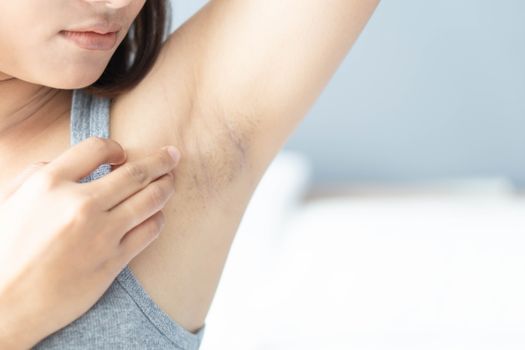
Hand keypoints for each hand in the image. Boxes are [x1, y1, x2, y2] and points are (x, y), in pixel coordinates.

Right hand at [0, 136, 180, 348]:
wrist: (4, 306)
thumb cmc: (3, 251)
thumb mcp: (8, 201)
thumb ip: (37, 175)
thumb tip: (66, 162)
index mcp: (50, 184)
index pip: (97, 148)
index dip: (115, 148)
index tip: (121, 155)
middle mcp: (80, 205)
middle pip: (135, 173)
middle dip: (161, 160)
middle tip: (173, 154)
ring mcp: (101, 233)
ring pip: (150, 199)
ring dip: (166, 185)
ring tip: (171, 180)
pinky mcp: (113, 260)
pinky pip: (149, 231)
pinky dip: (158, 218)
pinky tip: (157, 215)